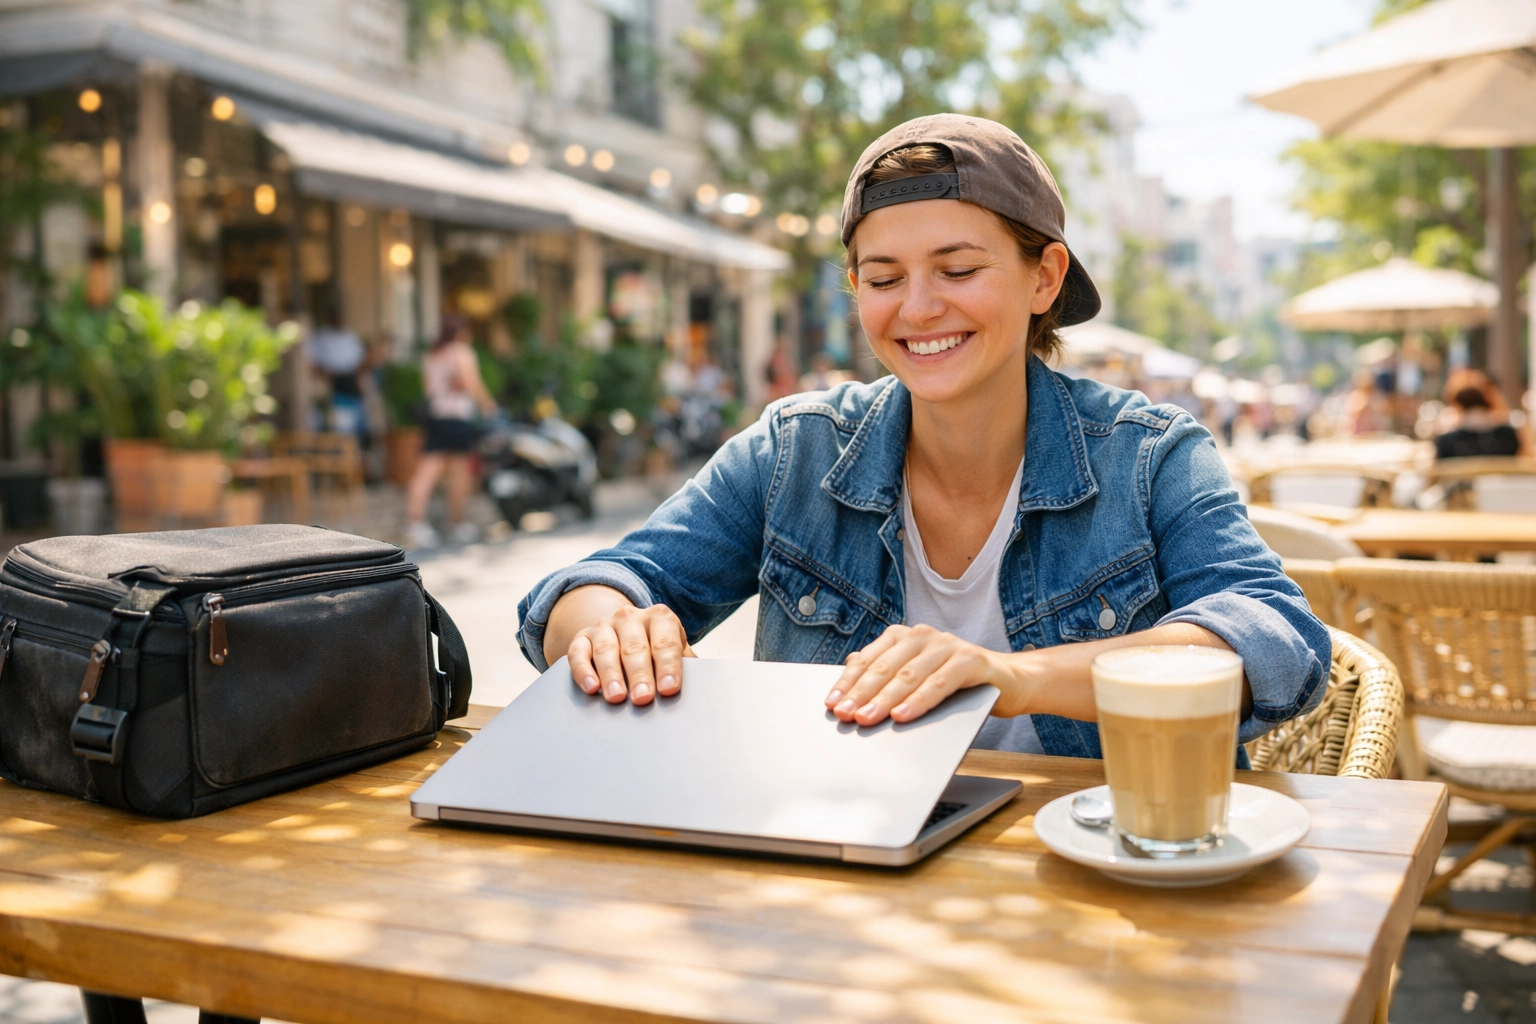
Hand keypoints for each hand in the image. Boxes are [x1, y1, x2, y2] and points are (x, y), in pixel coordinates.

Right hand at [569, 603, 694, 705]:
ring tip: (616, 697)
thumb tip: (698, 690)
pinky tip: (590, 687)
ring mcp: (604, 625)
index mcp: (660, 618)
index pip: (666, 641)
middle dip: (640, 674)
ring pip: (606, 649)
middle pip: (635, 647)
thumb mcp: (674, 652)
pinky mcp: (581, 638)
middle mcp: (631, 617)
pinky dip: (583, 670)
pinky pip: (578, 652)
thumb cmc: (655, 650)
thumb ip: (685, 666)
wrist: (622, 633)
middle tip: (643, 698)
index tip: (669, 689)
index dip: (668, 665)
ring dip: (611, 674)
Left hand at [825, 624, 1013, 726]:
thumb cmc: (957, 685)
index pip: (868, 660)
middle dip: (861, 693)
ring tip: (867, 719)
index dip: (848, 683)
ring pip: (909, 674)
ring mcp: (948, 645)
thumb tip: (849, 685)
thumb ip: (887, 678)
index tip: (831, 704)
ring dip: (885, 699)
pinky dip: (919, 701)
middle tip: (845, 716)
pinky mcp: (971, 660)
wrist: (1010, 682)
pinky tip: (903, 716)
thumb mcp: (917, 681)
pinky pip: (940, 682)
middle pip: (885, 667)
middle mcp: (924, 635)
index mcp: (904, 637)